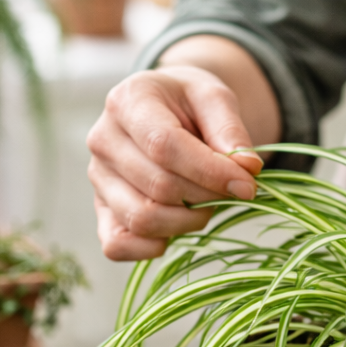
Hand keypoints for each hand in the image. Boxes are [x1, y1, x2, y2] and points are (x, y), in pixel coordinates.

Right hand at [87, 65, 261, 260]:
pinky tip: (178, 226)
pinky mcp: (101, 211)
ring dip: (187, 221)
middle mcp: (103, 141)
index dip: (210, 172)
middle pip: (158, 187)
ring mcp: (98, 179)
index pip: (164, 146)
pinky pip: (118, 245)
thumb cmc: (190, 104)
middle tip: (229, 191)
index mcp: (128, 102)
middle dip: (206, 196)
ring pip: (142, 218)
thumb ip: (231, 131)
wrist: (167, 111)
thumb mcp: (216, 99)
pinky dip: (153, 247)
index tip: (247, 185)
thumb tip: (247, 168)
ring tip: (205, 203)